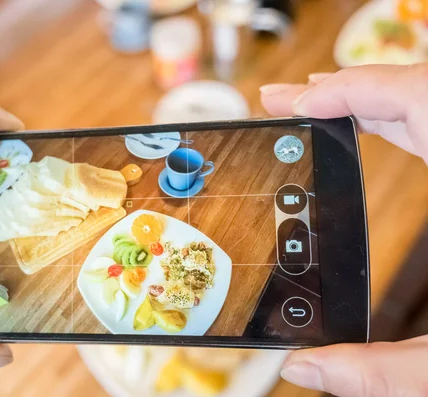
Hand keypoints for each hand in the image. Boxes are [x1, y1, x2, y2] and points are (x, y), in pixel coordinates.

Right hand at [260, 64, 427, 395]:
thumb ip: (380, 372)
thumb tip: (305, 369)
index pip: (415, 98)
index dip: (347, 91)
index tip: (296, 103)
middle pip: (418, 91)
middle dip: (345, 90)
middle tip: (289, 101)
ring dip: (372, 100)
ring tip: (321, 108)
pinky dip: (403, 120)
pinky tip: (377, 131)